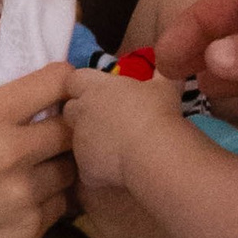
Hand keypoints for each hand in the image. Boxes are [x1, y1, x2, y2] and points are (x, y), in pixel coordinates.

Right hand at [0, 63, 76, 237]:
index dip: (65, 83)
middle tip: (50, 138)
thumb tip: (44, 105)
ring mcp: (23, 194)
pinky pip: (59, 207)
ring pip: (70, 171)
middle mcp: (12, 150)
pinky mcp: (27, 230)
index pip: (57, 82)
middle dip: (65, 132)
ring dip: (57, 169)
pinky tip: (20, 202)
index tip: (62, 91)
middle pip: (72, 131)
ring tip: (33, 173)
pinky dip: (47, 202)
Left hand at [61, 61, 184, 198]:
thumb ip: (161, 72)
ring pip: (77, 140)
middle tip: (108, 122)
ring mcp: (79, 141)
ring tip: (118, 149)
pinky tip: (119, 172)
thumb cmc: (159, 113)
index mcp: (95, 87)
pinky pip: (88, 169)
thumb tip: (167, 65)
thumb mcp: (166, 86)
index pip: (73, 80)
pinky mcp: (84, 168)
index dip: (83, 86)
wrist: (154, 153)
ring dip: (91, 142)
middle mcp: (81, 112)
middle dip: (82, 115)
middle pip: (70, 109)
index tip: (99, 93)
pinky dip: (99, 171)